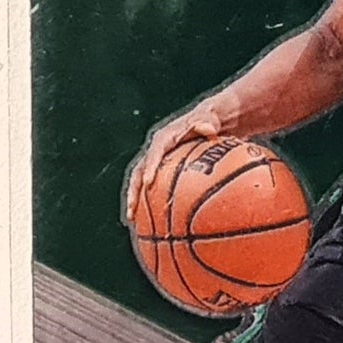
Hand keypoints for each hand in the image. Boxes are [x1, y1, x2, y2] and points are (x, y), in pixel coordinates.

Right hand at [124, 97, 227, 222]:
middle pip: (138, 173)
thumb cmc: (209, 121)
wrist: (207, 121)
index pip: (153, 153)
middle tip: (132, 211)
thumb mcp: (210, 120)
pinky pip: (153, 188)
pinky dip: (150, 203)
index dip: (150, 168)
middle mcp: (155, 151)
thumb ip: (207, 123)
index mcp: (164, 139)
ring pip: (140, 184)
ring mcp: (156, 162)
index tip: (148, 183)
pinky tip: (153, 222)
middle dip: (133, 192)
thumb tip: (209, 129)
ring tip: (133, 221)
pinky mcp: (161, 171)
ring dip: (136, 201)